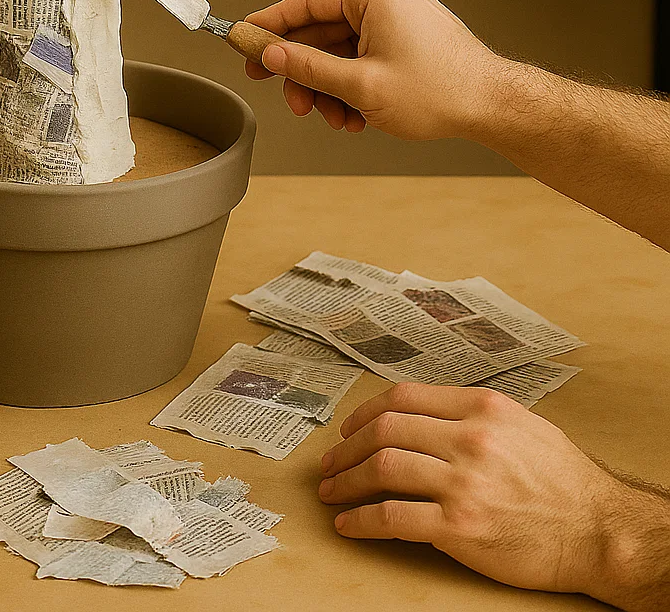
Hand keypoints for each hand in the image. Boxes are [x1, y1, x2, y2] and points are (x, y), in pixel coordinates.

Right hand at [245, 0, 502, 139]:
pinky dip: (350, 86)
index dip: (269, 23)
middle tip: (287, 97)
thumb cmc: (441, 91)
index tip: (242, 39)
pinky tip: (353, 116)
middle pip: (320, 29)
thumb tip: (271, 56)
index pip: (305, 1)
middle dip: (304, 72)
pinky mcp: (403, 36)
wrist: (492, 105)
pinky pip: (360, 56)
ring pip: (339, 50)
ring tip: (332, 118)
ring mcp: (395, 16)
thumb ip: (309, 67)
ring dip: (328, 87)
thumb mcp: (361, 85)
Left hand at [319, 383, 669, 607]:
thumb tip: (416, 414)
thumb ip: (468, 413)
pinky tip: (350, 525)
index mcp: (480, 408)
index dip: (364, 412)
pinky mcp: (460, 527)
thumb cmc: (563, 479)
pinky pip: (393, 518)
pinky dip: (362, 521)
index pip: (402, 397)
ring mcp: (463, 482)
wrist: (600, 531)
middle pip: (384, 430)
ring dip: (346, 481)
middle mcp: (469, 439)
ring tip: (331, 492)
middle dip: (346, 448)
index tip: (348, 429)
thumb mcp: (520, 423)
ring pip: (382, 469)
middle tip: (330, 464)